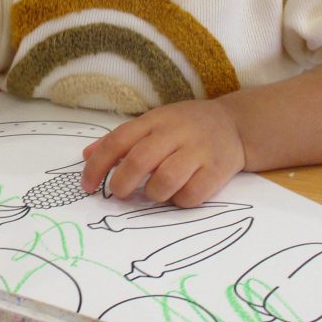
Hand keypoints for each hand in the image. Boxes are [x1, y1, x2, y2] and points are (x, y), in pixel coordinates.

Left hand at [80, 99, 246, 206]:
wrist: (235, 124)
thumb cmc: (185, 127)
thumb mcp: (153, 123)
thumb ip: (120, 140)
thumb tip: (86, 156)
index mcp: (155, 120)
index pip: (118, 141)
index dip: (97, 165)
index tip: (87, 186)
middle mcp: (175, 133)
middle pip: (139, 161)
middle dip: (121, 184)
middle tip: (118, 193)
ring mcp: (198, 151)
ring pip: (165, 181)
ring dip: (152, 194)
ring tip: (154, 192)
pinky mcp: (218, 170)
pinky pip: (191, 195)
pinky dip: (179, 200)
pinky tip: (179, 193)